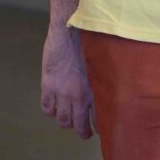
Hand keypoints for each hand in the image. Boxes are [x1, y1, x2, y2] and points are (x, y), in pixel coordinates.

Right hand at [40, 23, 95, 139]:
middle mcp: (78, 94)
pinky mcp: (48, 85)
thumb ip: (104, 79)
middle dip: (82, 131)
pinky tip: (54, 107)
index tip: (100, 128)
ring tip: (69, 122)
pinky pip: (47, 107)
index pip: (98, 118)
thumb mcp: (103, 62)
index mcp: (95, 88)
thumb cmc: (91, 40)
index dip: (99, 126)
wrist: (71, 27)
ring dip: (66, 122)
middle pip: (78, 124)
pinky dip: (50, 111)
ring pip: (62, 119)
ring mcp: (62, 91)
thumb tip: (112, 90)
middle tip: (85, 132)